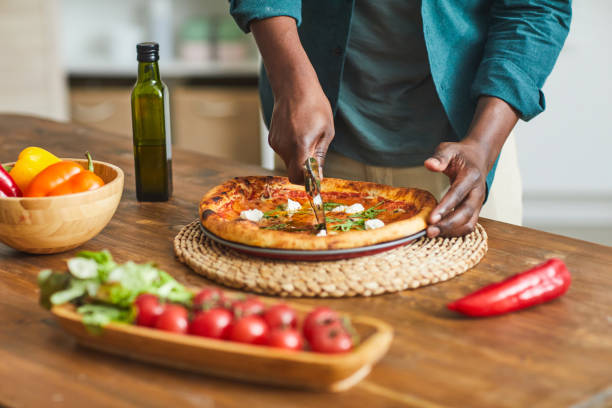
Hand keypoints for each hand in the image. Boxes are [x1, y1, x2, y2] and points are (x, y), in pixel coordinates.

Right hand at [250, 16, 333, 183]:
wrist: (293, 86)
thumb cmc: (314, 106)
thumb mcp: (326, 132)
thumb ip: (320, 157)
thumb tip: (318, 177)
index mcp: (299, 146)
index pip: (297, 178)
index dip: (307, 181)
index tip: (316, 178)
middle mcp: (283, 147)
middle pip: (293, 171)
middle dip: (305, 168)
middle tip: (316, 151)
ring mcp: (275, 143)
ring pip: (289, 161)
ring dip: (299, 156)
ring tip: (308, 134)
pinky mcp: (272, 139)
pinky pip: (284, 151)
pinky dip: (293, 148)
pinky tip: (298, 131)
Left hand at [424, 141, 487, 237]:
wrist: (477, 158)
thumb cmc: (460, 155)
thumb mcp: (449, 149)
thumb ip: (439, 157)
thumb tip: (429, 164)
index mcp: (471, 176)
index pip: (457, 194)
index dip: (445, 208)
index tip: (431, 218)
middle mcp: (477, 192)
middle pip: (465, 213)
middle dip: (447, 225)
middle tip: (429, 231)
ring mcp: (478, 203)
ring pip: (469, 223)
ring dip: (451, 231)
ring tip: (432, 234)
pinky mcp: (475, 211)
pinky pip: (468, 226)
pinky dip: (455, 232)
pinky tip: (439, 232)